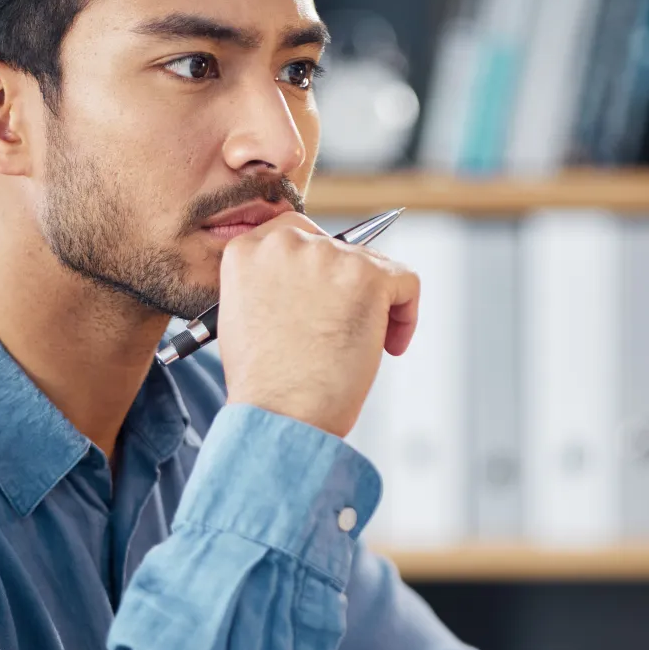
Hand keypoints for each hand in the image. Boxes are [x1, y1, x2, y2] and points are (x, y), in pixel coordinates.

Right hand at [217, 211, 418, 438]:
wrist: (279, 415)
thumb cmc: (264, 384)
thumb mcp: (242, 317)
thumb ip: (268, 283)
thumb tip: (310, 279)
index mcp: (248, 250)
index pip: (296, 234)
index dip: (317, 270)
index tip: (324, 299)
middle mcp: (284, 244)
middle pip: (337, 249)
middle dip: (344, 289)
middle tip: (341, 329)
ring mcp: (328, 257)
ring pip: (373, 267)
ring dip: (374, 305)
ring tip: (359, 346)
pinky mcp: (368, 276)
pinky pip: (406, 282)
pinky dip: (406, 315)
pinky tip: (388, 345)